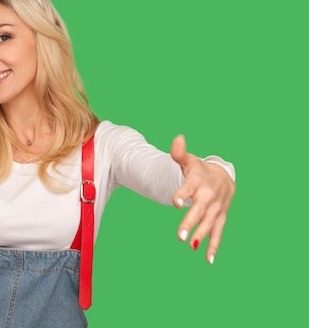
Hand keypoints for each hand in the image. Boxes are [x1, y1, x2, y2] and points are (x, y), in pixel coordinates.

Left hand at [170, 135, 235, 263]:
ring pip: (208, 224)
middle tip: (178, 237)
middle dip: (189, 223)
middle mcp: (208, 196)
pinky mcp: (220, 218)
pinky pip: (218, 233)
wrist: (223, 177)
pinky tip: (208, 259)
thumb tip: (177, 139)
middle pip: (198, 211)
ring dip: (200, 236)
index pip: (188, 188)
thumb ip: (179, 153)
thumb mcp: (189, 160)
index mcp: (198, 182)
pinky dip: (214, 246)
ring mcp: (215, 209)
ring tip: (191, 246)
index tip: (175, 202)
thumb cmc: (200, 170)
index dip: (182, 195)